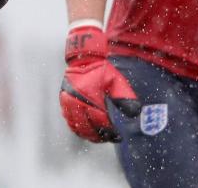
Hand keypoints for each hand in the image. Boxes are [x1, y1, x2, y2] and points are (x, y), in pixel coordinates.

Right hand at [59, 25, 140, 141]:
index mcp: (89, 96)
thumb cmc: (101, 70)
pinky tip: (88, 132)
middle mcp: (76, 101)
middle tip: (111, 138)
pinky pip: (70, 123)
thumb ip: (125, 97)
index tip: (119, 136)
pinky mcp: (63, 104)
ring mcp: (67, 103)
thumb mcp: (116, 81)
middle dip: (101, 137)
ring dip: (90, 136)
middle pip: (88, 128)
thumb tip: (135, 114)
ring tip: (101, 137)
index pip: (100, 122)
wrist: (83, 59)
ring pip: (78, 128)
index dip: (111, 132)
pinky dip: (79, 130)